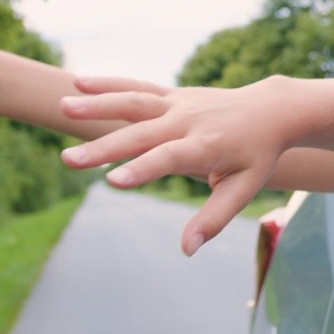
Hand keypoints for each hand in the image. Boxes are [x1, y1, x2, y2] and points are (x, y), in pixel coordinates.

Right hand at [58, 78, 290, 255]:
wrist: (270, 109)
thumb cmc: (257, 155)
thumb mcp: (244, 188)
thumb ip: (214, 219)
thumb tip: (187, 250)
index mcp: (207, 146)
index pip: (170, 158)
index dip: (142, 169)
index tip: (111, 181)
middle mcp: (189, 121)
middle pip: (142, 134)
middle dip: (105, 147)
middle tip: (68, 160)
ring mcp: (179, 104)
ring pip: (134, 102)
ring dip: (98, 103)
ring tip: (62, 106)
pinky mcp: (172, 95)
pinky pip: (138, 87)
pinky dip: (109, 84)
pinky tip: (78, 83)